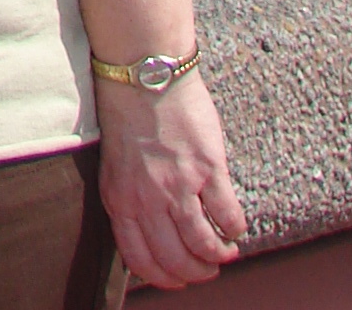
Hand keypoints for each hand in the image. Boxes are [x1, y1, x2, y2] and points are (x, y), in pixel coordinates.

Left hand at [95, 73, 245, 289]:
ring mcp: (179, 185)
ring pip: (204, 247)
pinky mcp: (208, 169)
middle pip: (176, 262)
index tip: (177, 280)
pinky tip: (235, 226)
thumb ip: (130, 200)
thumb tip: (151, 235)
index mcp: (120, 200)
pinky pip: (228, 217)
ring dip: (218, 257)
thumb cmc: (128, 114)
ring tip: (224, 252)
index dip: (164, 279)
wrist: (144, 71)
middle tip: (207, 268)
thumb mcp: (116, 165)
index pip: (141, 262)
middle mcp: (148, 199)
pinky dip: (236, 229)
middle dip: (196, 274)